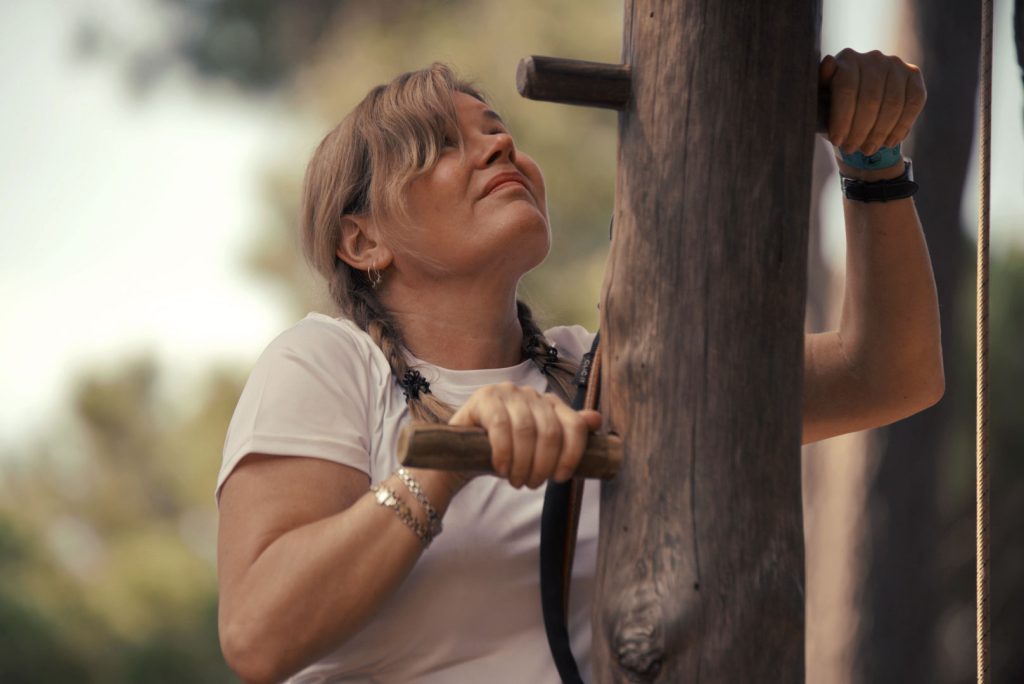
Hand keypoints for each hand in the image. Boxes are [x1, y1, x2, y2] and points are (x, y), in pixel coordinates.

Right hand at [448, 382, 602, 488]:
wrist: (463, 456)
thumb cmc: (506, 454)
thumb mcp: (539, 452)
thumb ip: (566, 436)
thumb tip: (597, 420)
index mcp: (551, 404)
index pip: (574, 425)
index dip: (571, 454)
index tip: (560, 479)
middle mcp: (532, 394)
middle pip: (550, 431)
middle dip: (542, 465)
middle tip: (532, 485)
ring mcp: (508, 392)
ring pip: (526, 430)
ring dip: (522, 463)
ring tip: (516, 481)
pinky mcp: (485, 397)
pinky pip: (501, 426)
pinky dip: (504, 453)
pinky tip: (501, 468)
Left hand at [820, 48, 926, 157]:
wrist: (858, 106)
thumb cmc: (833, 105)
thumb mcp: (820, 100)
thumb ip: (820, 86)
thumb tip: (828, 63)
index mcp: (847, 59)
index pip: (847, 89)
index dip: (842, 118)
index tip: (837, 141)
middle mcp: (874, 57)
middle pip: (871, 99)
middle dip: (860, 130)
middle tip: (852, 149)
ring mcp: (896, 65)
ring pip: (893, 104)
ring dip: (880, 132)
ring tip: (868, 149)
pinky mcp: (914, 75)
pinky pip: (914, 103)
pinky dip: (901, 126)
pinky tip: (889, 142)